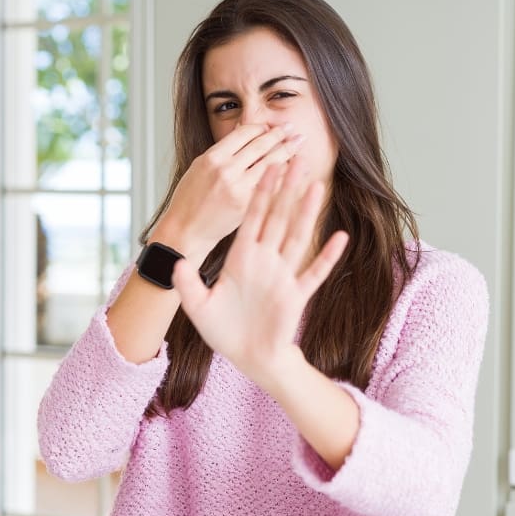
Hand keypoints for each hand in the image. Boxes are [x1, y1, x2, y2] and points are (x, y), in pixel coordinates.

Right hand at [152, 124, 302, 258]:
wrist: (186, 229)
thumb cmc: (190, 199)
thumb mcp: (200, 167)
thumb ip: (223, 150)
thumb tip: (243, 130)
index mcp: (212, 157)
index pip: (243, 134)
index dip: (261, 128)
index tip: (272, 125)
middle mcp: (226, 170)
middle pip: (259, 146)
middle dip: (279, 135)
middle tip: (293, 129)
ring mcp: (237, 188)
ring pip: (269, 164)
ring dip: (287, 151)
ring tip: (299, 143)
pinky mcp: (247, 205)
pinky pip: (271, 186)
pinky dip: (285, 176)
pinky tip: (297, 171)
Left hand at [172, 157, 348, 390]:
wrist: (248, 356)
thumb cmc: (224, 331)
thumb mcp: (199, 306)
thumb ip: (188, 285)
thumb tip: (175, 265)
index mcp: (241, 257)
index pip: (252, 217)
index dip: (260, 191)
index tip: (268, 164)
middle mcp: (265, 260)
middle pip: (278, 217)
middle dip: (287, 189)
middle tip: (297, 159)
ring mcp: (283, 276)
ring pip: (297, 237)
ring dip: (307, 212)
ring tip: (317, 185)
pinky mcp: (296, 295)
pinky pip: (314, 273)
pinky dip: (326, 256)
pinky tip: (339, 237)